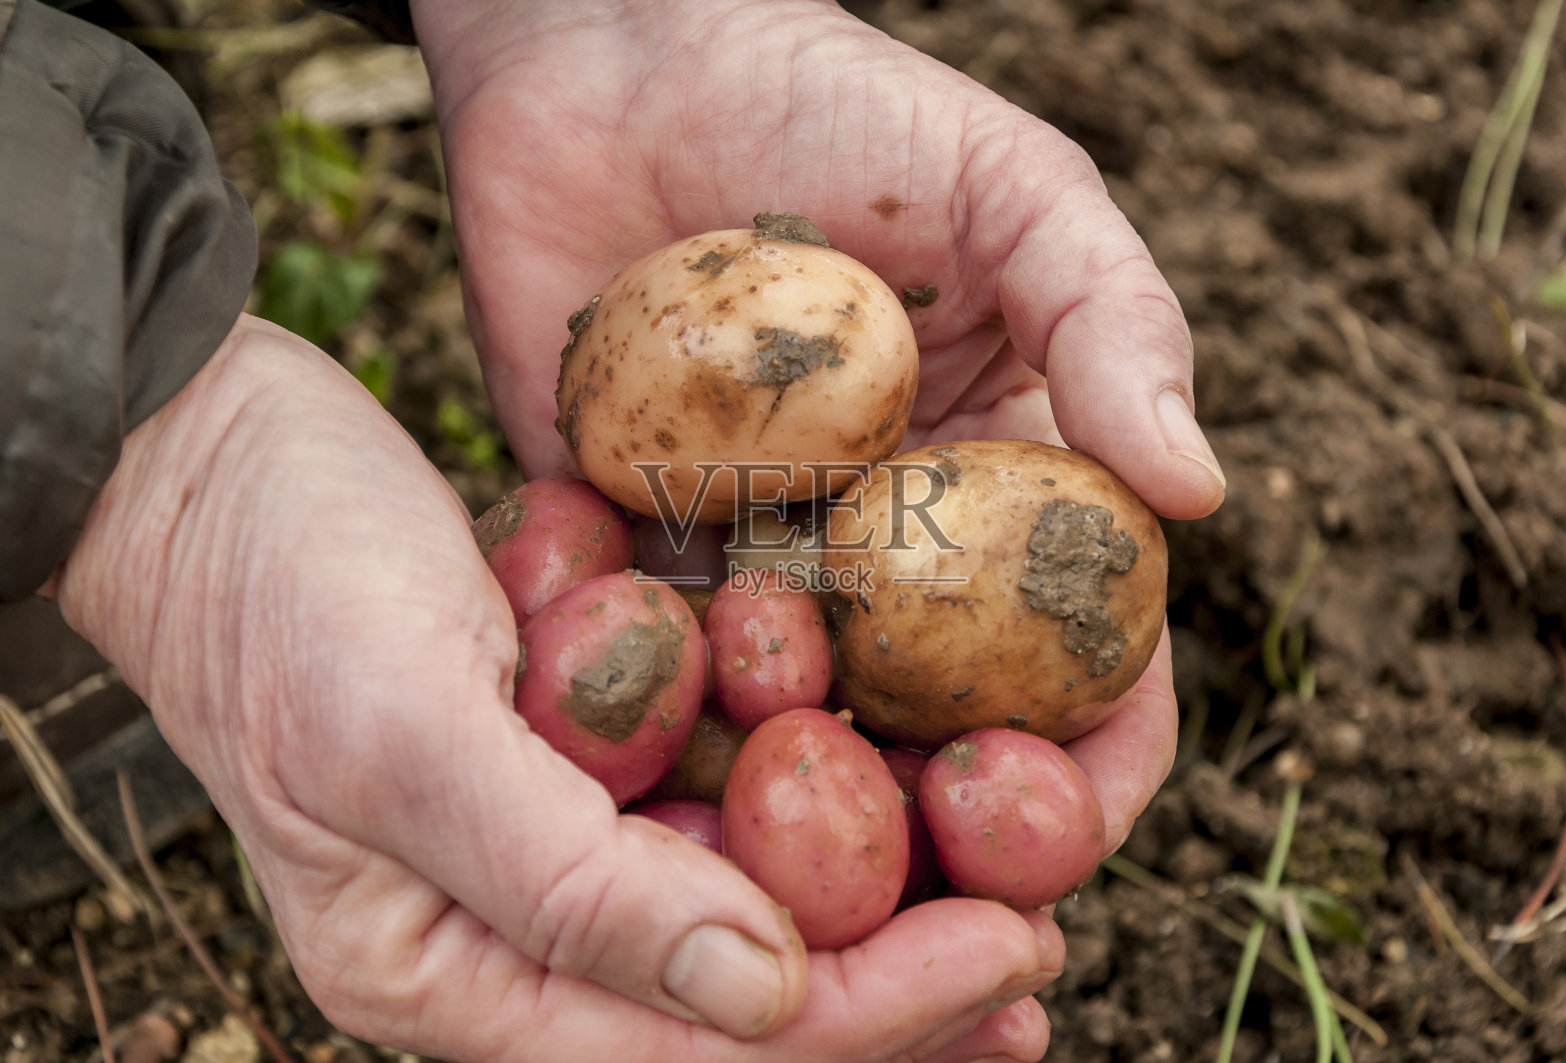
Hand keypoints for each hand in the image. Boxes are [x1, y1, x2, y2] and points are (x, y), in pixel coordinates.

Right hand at [54, 316, 1062, 1062]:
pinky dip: (808, 807)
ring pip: (738, 916)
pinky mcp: (565, 753)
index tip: (1015, 950)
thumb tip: (762, 1000)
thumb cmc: (272, 586)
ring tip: (1011, 895)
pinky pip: (706, 812)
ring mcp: (538, 843)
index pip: (688, 1052)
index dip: (868, 1015)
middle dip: (891, 985)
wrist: (207, 456)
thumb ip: (568, 885)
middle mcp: (503, 935)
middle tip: (1040, 955)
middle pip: (729, 1008)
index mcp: (445, 975)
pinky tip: (907, 777)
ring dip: (872, 905)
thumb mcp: (399, 734)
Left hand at [414, 2, 1214, 1055]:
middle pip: (941, 739)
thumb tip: (1203, 492)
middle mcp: (888, 553)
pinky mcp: (623, 550)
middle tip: (923, 879)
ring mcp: (757, 562)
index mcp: (1005, 491)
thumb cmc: (829, 104)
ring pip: (795, 741)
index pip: (1083, 664)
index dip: (1093, 759)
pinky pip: (642, 670)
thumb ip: (1116, 320)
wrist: (609, 56)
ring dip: (796, 815)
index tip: (1065, 816)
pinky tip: (643, 786)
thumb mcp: (1011, 189)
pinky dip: (652, 731)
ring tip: (778, 862)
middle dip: (947, 828)